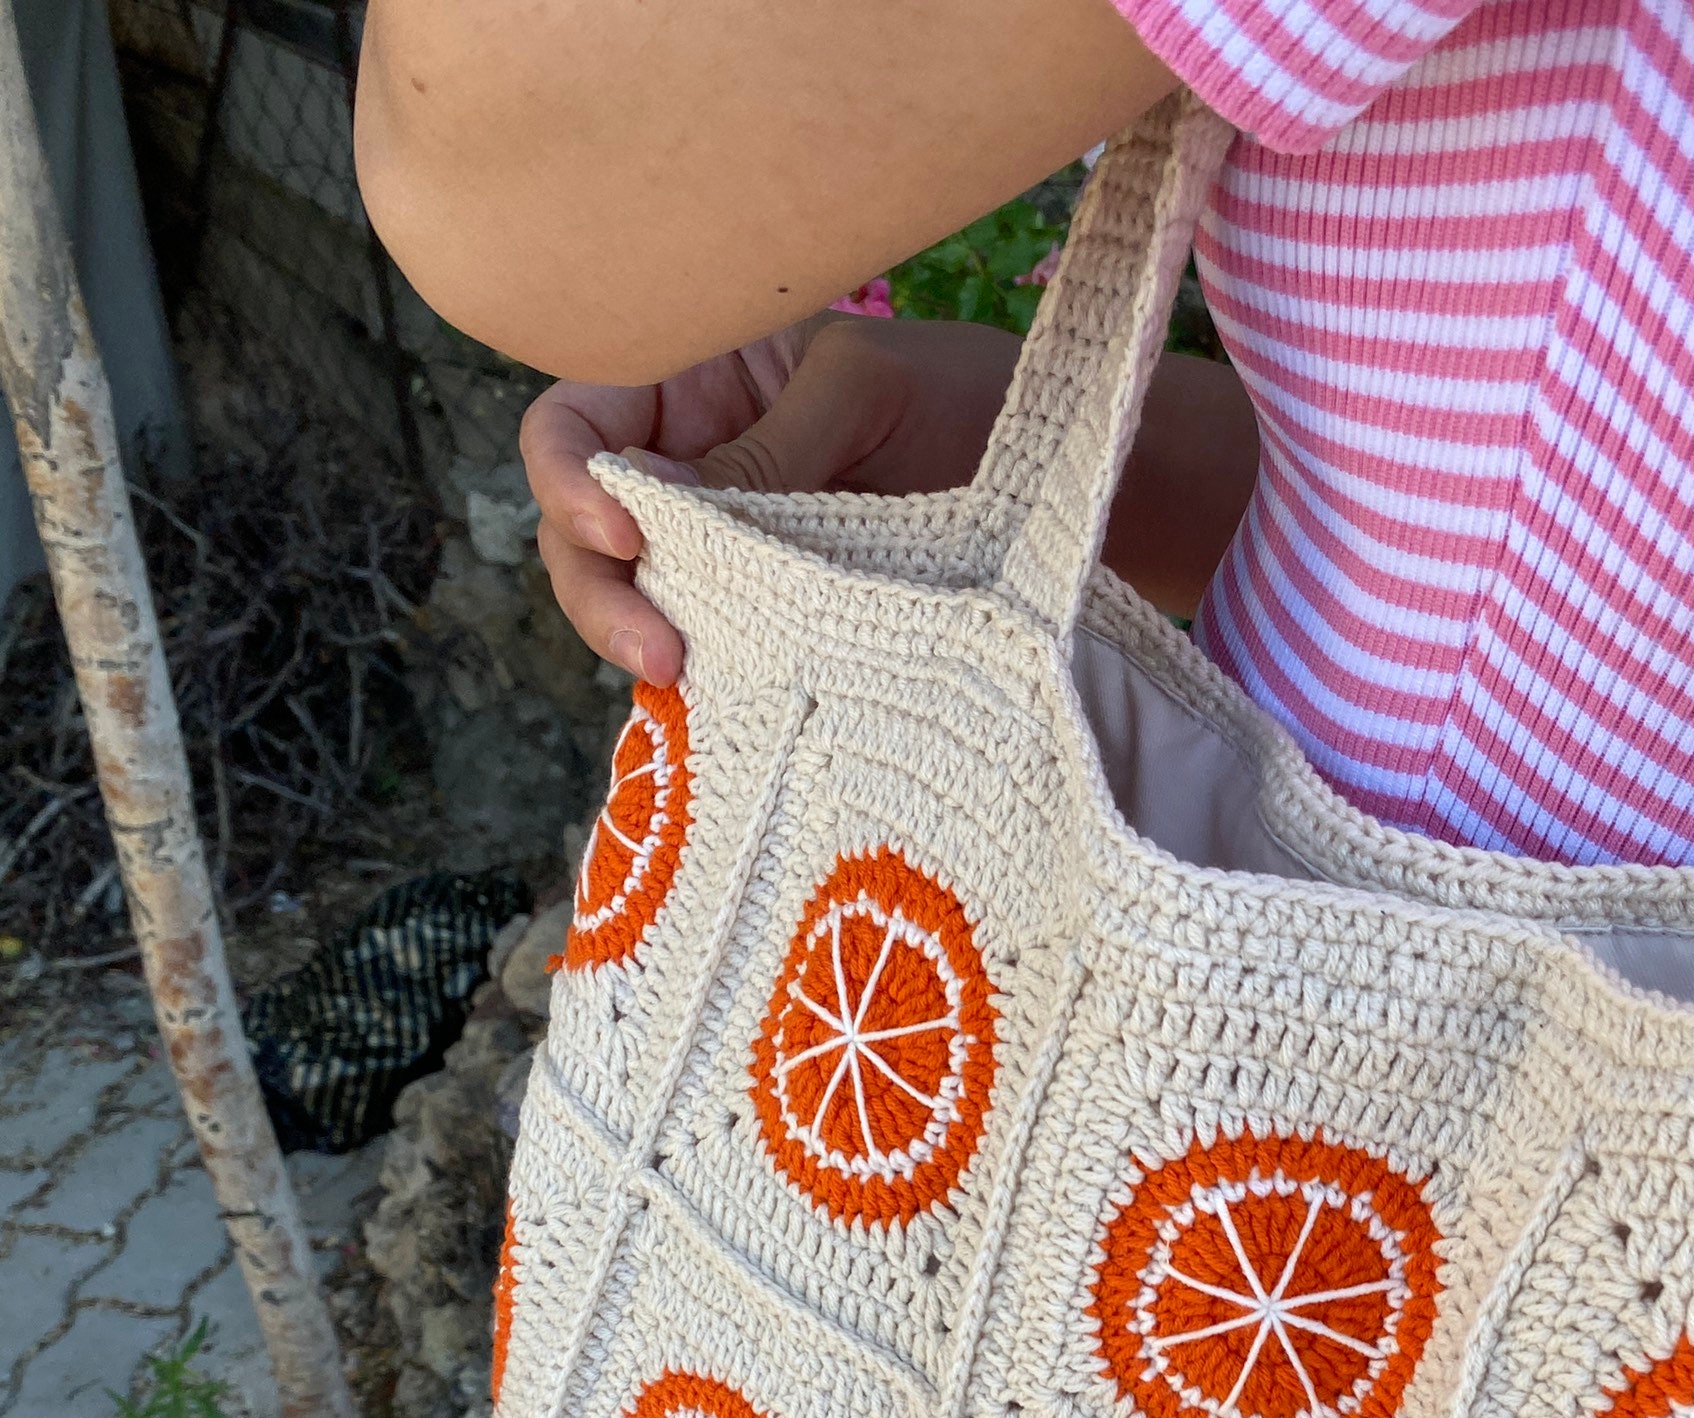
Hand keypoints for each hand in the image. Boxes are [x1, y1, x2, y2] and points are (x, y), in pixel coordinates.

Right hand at [522, 315, 1022, 686]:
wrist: (1059, 483)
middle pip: (583, 529)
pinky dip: (704, 674)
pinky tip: (724, 695)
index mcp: (695, 379)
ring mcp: (723, 547)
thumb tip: (654, 509)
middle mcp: (689, 463)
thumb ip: (767, 450)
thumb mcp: (867, 395)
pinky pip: (705, 645)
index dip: (568, 478)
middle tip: (659, 650)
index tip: (623, 533)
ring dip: (641, 639)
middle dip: (599, 589)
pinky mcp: (765, 618)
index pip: (576, 422)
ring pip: (632, 598)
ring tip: (685, 674)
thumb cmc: (965, 399)